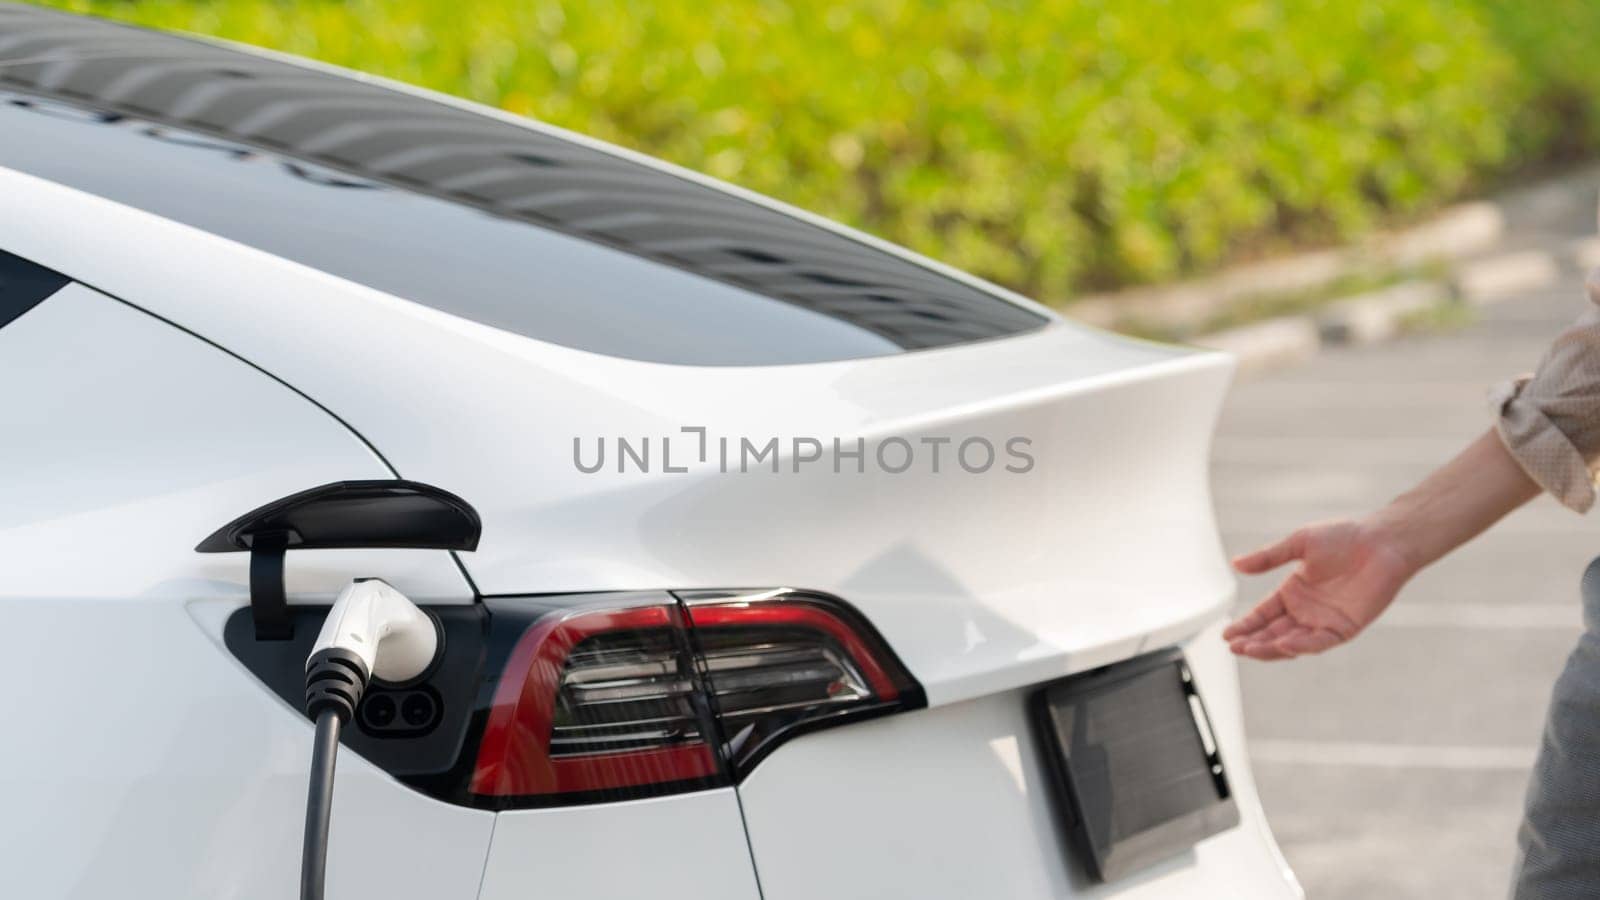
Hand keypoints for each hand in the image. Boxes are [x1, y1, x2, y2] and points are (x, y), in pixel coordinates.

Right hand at [1222, 520, 1417, 659]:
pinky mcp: (1344, 629)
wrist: (1381, 542)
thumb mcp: (1299, 543)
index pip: (1263, 614)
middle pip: (1273, 633)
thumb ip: (1268, 558)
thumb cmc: (1343, 537)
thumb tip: (1235, 564)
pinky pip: (1319, 642)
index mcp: (1293, 592)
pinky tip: (1283, 644)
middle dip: (1253, 641)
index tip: (1227, 634)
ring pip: (1292, 643)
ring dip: (1271, 648)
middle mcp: (1306, 611)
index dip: (1245, 625)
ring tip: (1250, 649)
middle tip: (1234, 647)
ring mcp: (1324, 622)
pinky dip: (1301, 645)